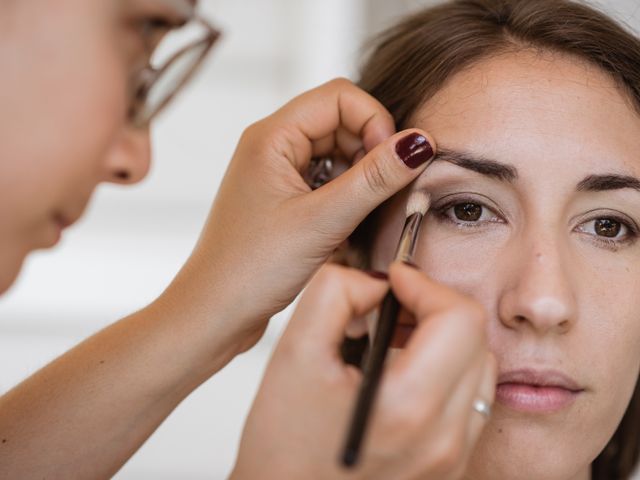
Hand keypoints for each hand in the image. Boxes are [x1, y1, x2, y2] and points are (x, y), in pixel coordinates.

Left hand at [162, 78, 435, 354]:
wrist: (214, 313)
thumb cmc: (251, 269)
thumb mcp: (323, 221)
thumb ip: (374, 179)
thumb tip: (417, 142)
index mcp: (271, 137)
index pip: (340, 96)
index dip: (375, 121)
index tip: (393, 160)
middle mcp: (271, 146)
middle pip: (340, 121)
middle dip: (370, 150)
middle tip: (381, 191)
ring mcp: (276, 172)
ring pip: (336, 152)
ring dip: (359, 176)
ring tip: (358, 214)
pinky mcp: (283, 197)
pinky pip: (326, 179)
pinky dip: (345, 195)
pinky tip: (344, 224)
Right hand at [231, 262, 496, 479]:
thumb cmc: (282, 447)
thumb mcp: (294, 353)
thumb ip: (335, 294)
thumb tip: (375, 282)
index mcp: (409, 406)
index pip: (460, 319)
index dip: (425, 284)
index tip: (396, 280)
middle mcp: (442, 438)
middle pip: (476, 339)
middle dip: (434, 307)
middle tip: (394, 304)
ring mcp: (450, 457)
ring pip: (479, 368)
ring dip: (445, 338)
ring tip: (398, 335)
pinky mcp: (448, 467)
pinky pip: (470, 400)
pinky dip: (447, 370)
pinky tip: (405, 370)